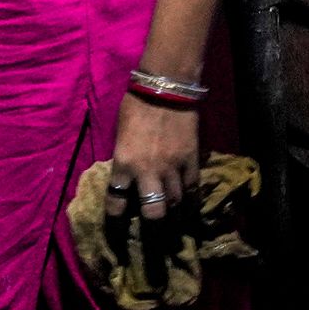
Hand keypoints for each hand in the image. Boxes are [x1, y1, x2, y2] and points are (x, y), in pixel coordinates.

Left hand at [107, 93, 200, 226]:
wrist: (165, 88)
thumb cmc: (136, 106)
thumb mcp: (120, 134)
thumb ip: (124, 158)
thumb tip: (128, 174)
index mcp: (123, 164)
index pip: (116, 201)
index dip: (116, 215)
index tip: (119, 220)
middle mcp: (147, 172)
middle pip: (153, 212)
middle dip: (153, 221)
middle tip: (152, 221)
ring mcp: (172, 168)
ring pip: (175, 203)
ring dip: (172, 208)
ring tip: (171, 210)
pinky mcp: (191, 161)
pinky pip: (192, 188)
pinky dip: (190, 197)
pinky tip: (189, 202)